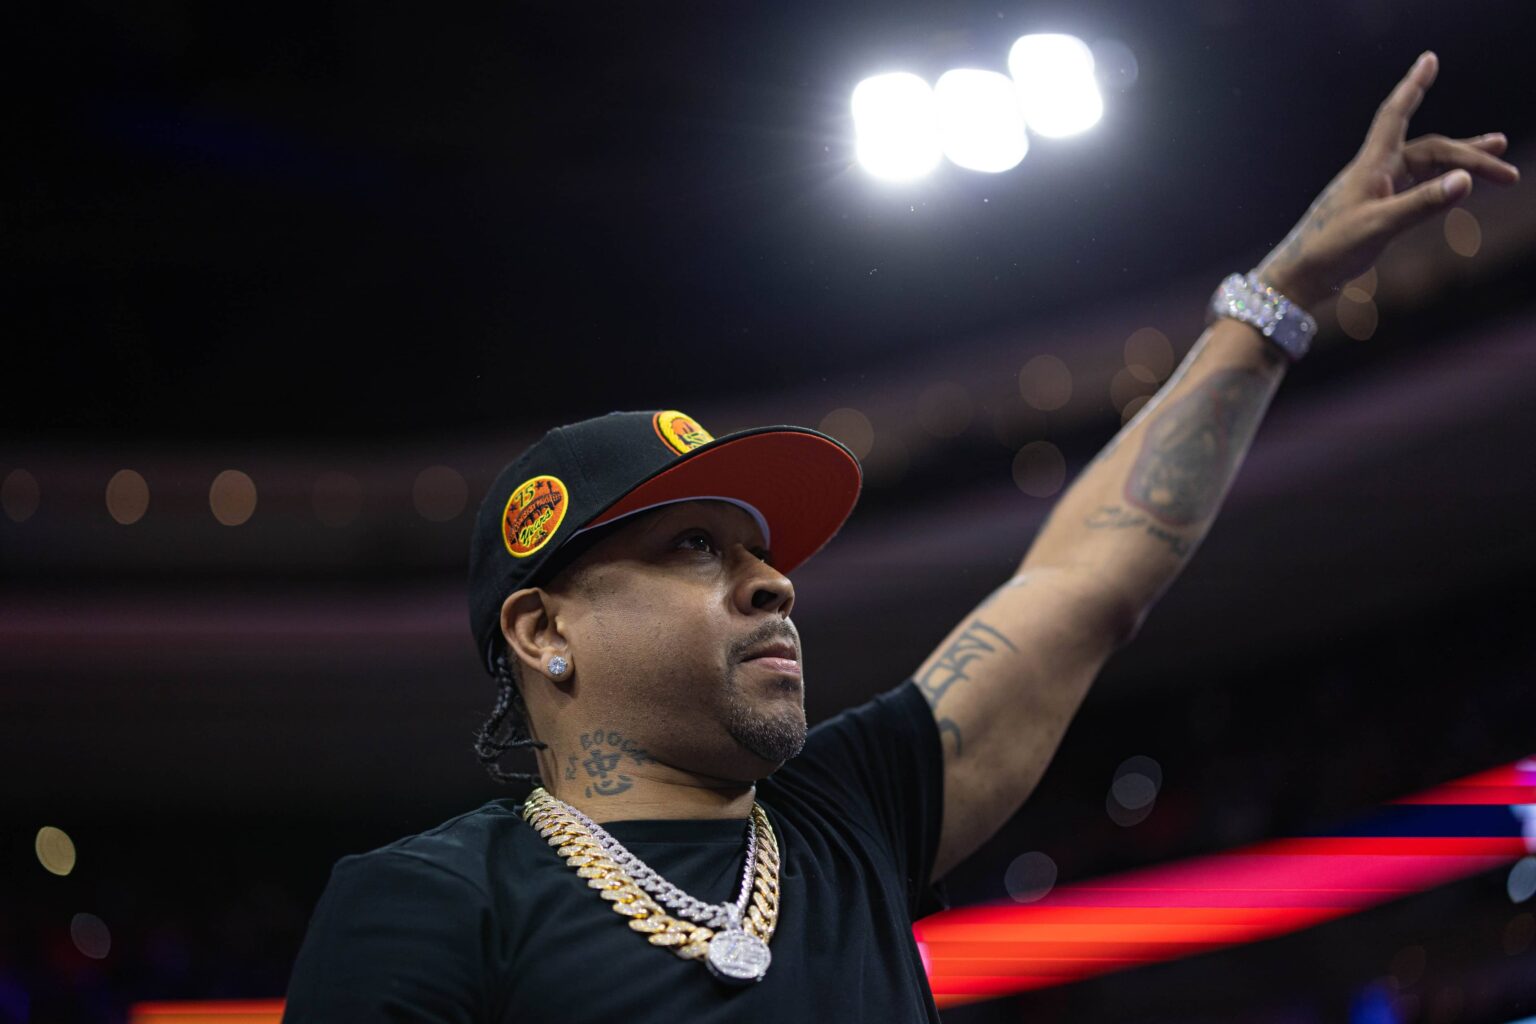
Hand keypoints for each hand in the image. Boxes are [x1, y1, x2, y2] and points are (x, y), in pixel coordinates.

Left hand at [1254, 52, 1518, 311]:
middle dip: (1470, 154)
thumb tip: (1465, 180)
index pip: (1396, 115)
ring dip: (1461, 162)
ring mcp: (1376, 189)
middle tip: (1508, 172)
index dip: (1413, 86)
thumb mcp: (1380, 226)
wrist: (1299, 276)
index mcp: (1371, 166)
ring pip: (1426, 166)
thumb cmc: (1331, 249)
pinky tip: (1457, 186)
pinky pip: (1416, 186)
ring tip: (1496, 155)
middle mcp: (1375, 171)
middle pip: (1430, 149)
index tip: (1429, 59)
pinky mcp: (1376, 207)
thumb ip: (1422, 204)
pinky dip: (1441, 183)